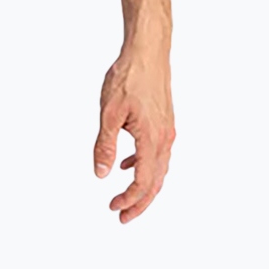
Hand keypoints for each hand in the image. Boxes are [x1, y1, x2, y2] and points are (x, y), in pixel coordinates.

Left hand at [92, 44, 173, 221]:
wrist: (148, 51)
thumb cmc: (129, 77)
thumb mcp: (109, 113)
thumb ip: (105, 146)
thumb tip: (101, 174)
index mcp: (152, 139)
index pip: (144, 182)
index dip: (130, 200)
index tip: (114, 209)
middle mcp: (165, 138)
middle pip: (155, 182)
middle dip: (140, 203)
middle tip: (122, 217)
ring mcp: (167, 130)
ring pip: (158, 169)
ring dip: (144, 187)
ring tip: (126, 198)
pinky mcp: (164, 122)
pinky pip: (157, 153)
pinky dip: (143, 165)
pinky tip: (128, 164)